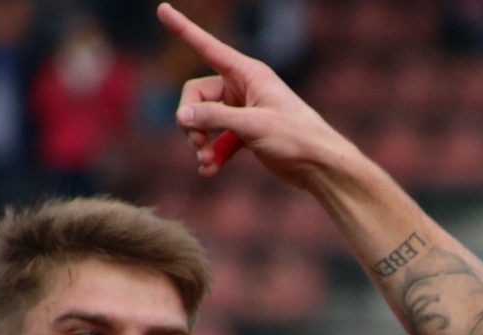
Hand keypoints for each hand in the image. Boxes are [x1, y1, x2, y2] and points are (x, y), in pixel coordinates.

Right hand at [156, 4, 354, 184]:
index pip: (207, 47)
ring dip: (199, 141)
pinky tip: (208, 171)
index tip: (162, 9)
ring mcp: (243, 111)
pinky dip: (212, 154)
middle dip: (192, 120)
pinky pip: (217, 140)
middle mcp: (243, 88)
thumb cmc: (296, 138)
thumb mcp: (254, 126)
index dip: (183, 29)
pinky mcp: (245, 134)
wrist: (321, 167)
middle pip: (197, 95)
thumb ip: (216, 119)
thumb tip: (181, 116)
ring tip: (204, 161)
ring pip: (204, 119)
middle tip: (196, 143)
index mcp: (248, 74)